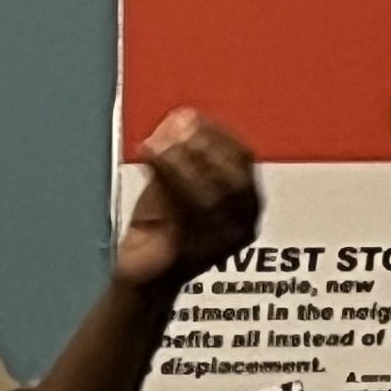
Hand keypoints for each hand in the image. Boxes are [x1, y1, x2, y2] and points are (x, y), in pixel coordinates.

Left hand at [116, 109, 260, 292]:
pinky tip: (149, 156)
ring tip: (158, 143)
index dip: (220, 133)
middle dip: (206, 149)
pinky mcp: (193, 254)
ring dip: (182, 163)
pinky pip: (182, 211)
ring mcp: (220, 244)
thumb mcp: (177, 185)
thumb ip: (183, 158)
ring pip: (210, 196)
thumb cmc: (163, 228)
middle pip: (235, 180)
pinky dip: (165, 177)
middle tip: (178, 129)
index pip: (244, 160)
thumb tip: (180, 120)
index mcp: (247, 203)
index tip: (194, 116)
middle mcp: (243, 225)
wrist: (143, 275)